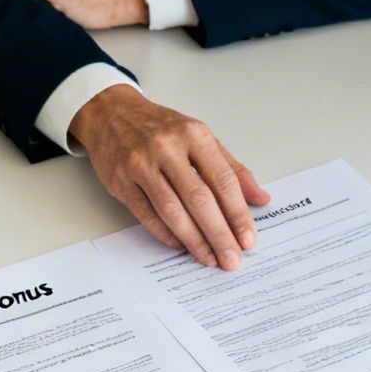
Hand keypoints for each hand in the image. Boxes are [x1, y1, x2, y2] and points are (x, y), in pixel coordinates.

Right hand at [70, 86, 269, 269]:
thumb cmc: (159, 127)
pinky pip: (147, 215)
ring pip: (172, 210)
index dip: (237, 213)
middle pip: (199, 199)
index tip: (247, 238)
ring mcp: (141, 165)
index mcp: (194, 135)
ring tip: (209, 258)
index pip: (222, 180)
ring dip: (194, 240)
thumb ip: (231, 168)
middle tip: (231, 258)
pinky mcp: (121, 182)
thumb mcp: (200, 137)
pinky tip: (181, 245)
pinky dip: (166, 234)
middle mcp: (167, 148)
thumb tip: (260, 198)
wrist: (110, 113)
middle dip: (218, 234)